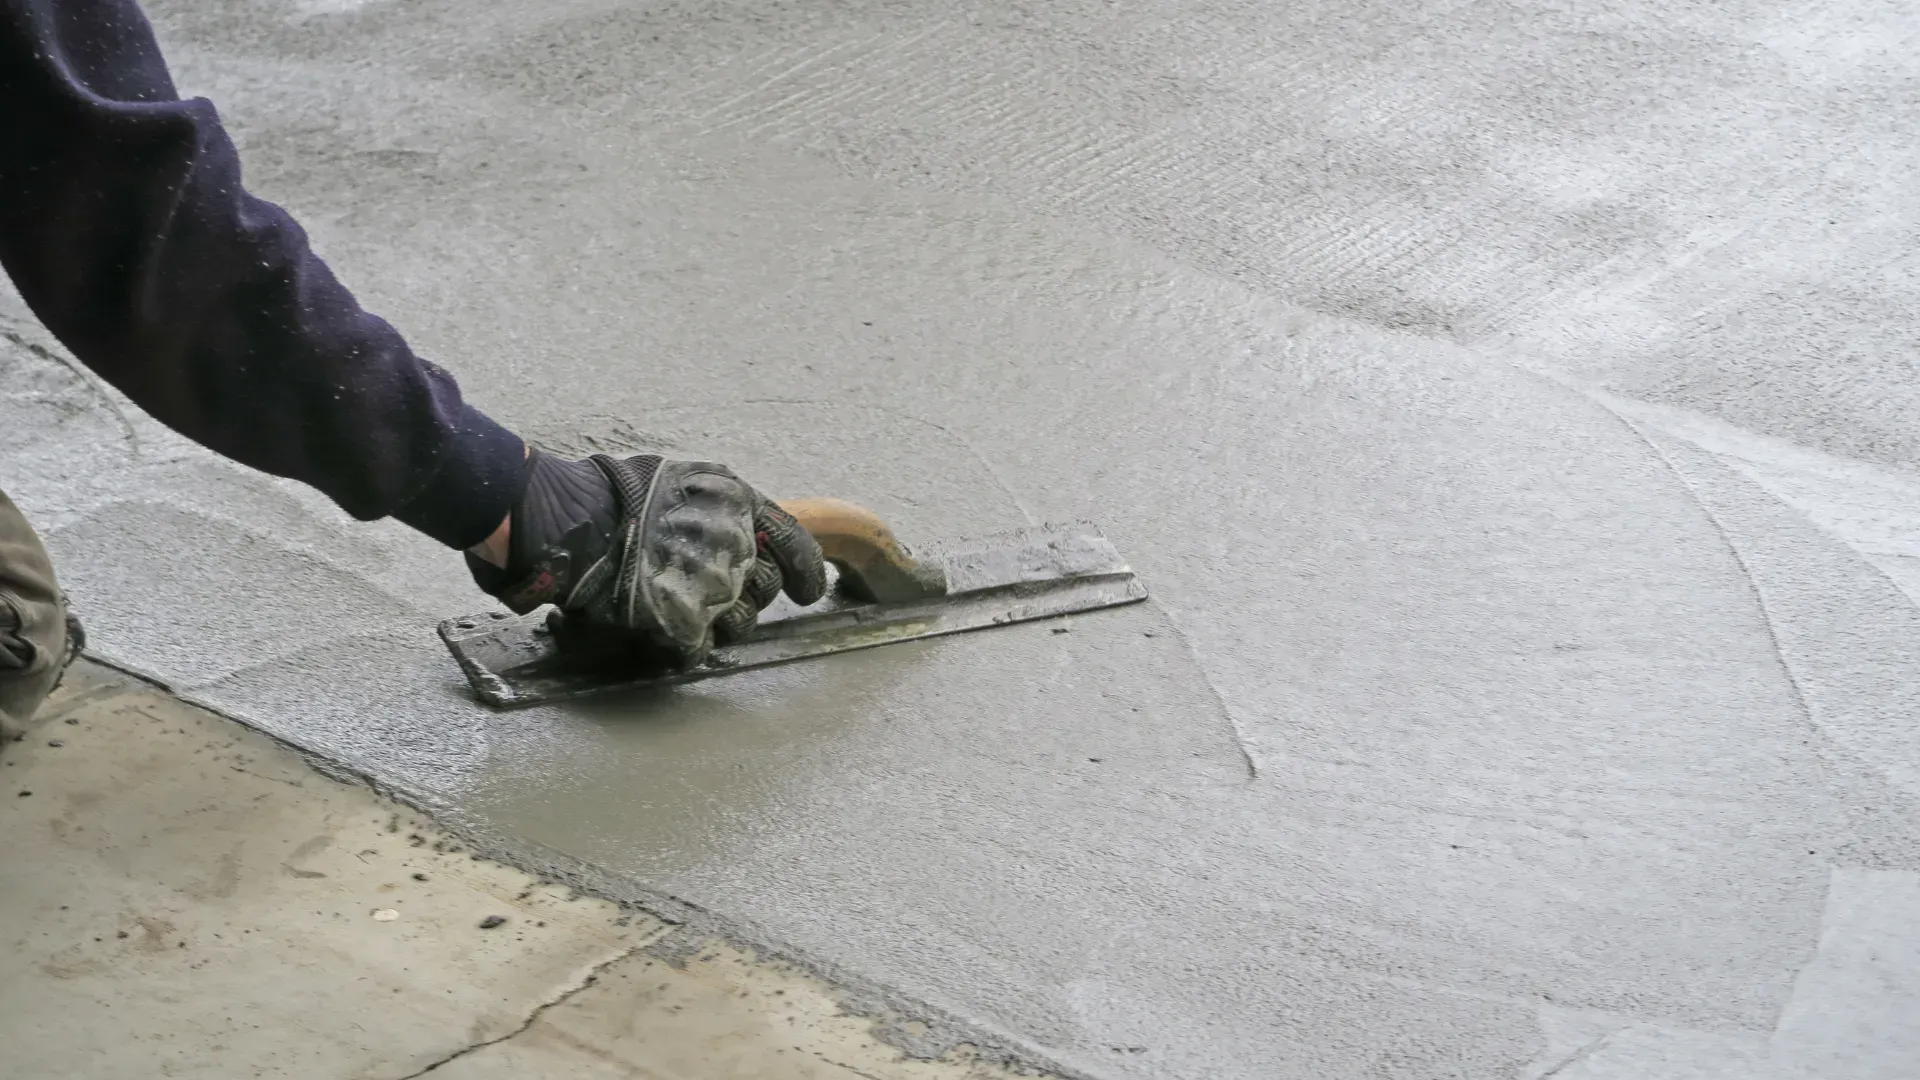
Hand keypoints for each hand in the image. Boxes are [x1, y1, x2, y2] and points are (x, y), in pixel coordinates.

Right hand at [467, 450, 826, 665]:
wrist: (573, 523)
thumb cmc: (614, 495)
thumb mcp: (683, 479)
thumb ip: (719, 508)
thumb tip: (738, 531)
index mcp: (738, 502)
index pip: (793, 543)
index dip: (804, 571)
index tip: (806, 591)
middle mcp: (735, 545)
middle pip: (763, 588)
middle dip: (744, 593)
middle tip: (708, 588)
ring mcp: (714, 588)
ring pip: (738, 624)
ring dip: (716, 621)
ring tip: (679, 603)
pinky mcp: (686, 624)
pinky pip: (699, 648)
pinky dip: (681, 642)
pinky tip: (660, 627)